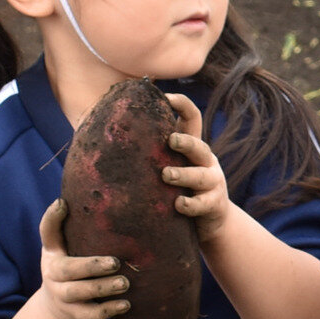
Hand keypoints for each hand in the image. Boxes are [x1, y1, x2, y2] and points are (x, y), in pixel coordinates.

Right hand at [35, 200, 129, 318]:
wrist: (59, 311)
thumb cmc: (71, 270)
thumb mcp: (67, 249)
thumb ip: (77, 228)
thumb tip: (95, 197)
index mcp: (53, 254)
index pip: (48, 233)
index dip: (52, 218)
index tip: (63, 203)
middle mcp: (53, 274)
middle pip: (67, 270)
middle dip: (91, 265)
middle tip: (116, 262)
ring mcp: (63, 297)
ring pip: (80, 293)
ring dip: (103, 288)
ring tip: (125, 283)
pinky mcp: (76, 316)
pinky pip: (91, 315)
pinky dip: (109, 310)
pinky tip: (126, 303)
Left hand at [163, 92, 233, 242]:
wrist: (210, 222)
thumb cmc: (178, 188)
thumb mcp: (170, 165)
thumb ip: (151, 151)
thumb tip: (106, 128)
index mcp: (193, 148)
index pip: (192, 118)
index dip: (182, 104)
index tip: (166, 96)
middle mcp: (206, 162)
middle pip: (200, 147)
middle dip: (186, 142)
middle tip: (170, 140)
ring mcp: (213, 183)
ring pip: (201, 176)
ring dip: (184, 174)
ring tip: (166, 175)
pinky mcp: (214, 205)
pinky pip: (203, 204)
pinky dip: (191, 204)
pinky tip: (178, 204)